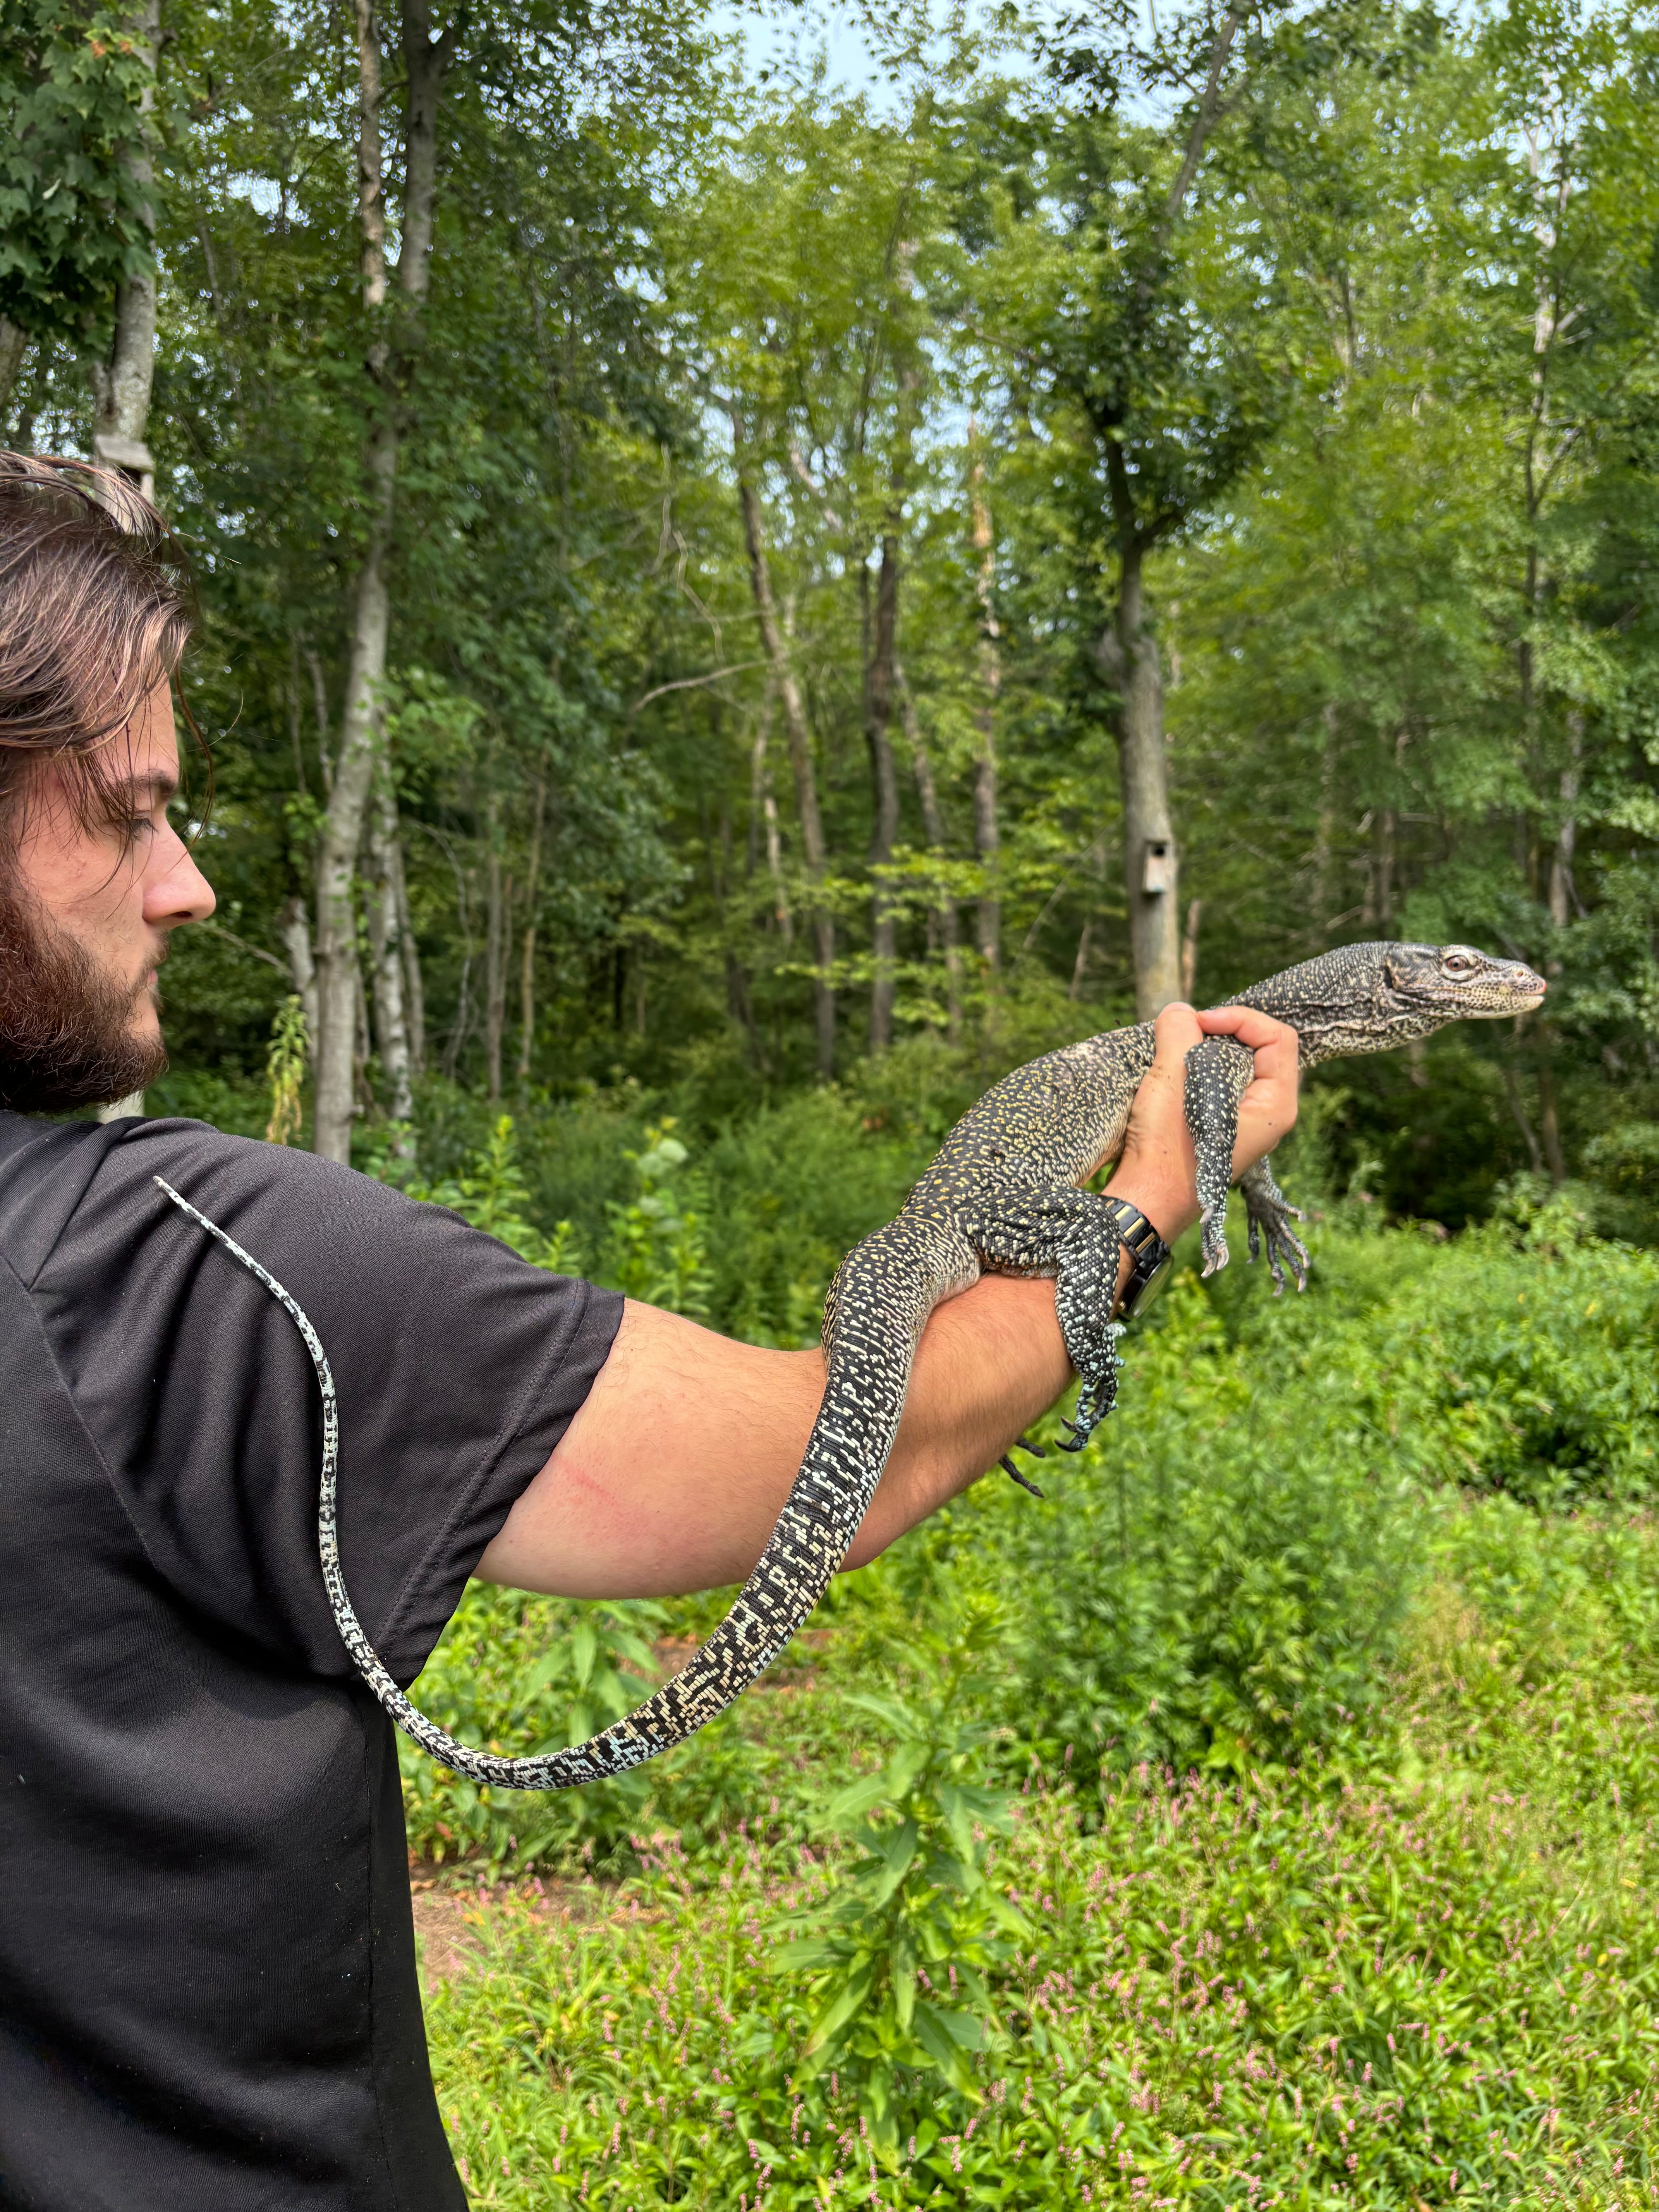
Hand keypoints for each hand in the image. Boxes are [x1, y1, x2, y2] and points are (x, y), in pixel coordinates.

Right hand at [1108, 1000, 1299, 1244]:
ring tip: (1172, 1054)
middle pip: (1259, 1049)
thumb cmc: (1166, 1150)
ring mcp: (1244, 1123)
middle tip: (1184, 1034)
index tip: (1199, 1022)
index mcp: (1276, 1106)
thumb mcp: (1172, 1082)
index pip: (1279, 1037)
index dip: (1240, 1018)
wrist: (1144, 1201)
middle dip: (1220, 1033)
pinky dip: (1196, 1071)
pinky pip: (1217, 1085)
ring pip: (1235, 1066)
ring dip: (1203, 1052)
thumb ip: (1179, 1035)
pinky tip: (1168, 1077)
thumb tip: (1179, 1011)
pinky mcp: (1220, 1128)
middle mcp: (1267, 1114)